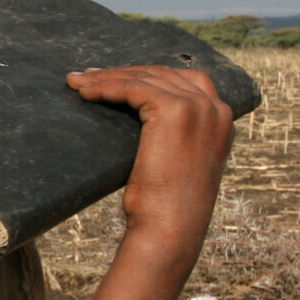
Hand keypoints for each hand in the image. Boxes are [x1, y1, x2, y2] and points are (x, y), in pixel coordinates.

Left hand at [66, 65, 234, 274]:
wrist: (170, 227)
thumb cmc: (166, 203)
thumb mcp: (178, 160)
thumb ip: (175, 135)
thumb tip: (142, 118)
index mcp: (222, 119)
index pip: (182, 80)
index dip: (145, 75)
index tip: (112, 77)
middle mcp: (217, 108)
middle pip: (162, 74)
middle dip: (121, 72)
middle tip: (86, 77)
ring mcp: (199, 108)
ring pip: (144, 78)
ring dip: (106, 78)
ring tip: (77, 84)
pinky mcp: (175, 111)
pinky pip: (133, 88)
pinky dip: (106, 87)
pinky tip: (85, 94)